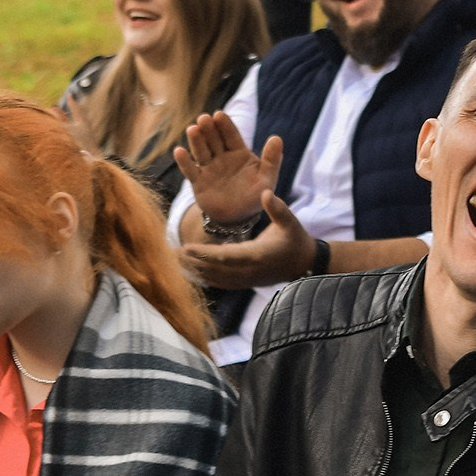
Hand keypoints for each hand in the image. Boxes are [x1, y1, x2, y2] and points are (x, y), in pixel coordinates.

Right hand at [176, 111, 280, 225]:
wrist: (237, 218)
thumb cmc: (254, 196)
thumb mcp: (266, 178)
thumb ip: (272, 159)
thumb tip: (277, 138)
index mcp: (238, 153)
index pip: (231, 136)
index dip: (225, 125)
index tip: (219, 114)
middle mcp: (221, 157)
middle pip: (214, 140)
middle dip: (209, 129)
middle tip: (204, 118)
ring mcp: (209, 168)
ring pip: (201, 151)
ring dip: (196, 140)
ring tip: (192, 129)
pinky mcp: (198, 181)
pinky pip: (190, 170)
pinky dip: (184, 161)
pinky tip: (179, 151)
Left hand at [181, 191, 315, 288]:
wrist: (304, 264)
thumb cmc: (295, 239)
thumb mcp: (290, 221)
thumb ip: (277, 208)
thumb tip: (264, 193)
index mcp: (258, 255)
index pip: (227, 256)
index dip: (206, 254)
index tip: (187, 248)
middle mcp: (249, 271)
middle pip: (215, 269)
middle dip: (193, 262)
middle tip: (171, 253)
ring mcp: (246, 279)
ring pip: (215, 278)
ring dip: (195, 270)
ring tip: (174, 261)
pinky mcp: (245, 282)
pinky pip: (220, 282)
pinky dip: (204, 277)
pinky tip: (190, 271)